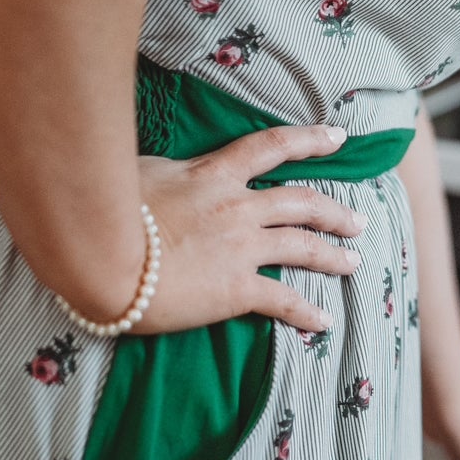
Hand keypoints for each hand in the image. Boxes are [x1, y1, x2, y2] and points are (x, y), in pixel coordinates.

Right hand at [130, 124, 366, 334]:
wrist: (103, 256)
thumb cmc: (109, 208)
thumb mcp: (142, 172)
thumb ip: (169, 170)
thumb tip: (167, 169)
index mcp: (215, 174)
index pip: (272, 147)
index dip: (310, 140)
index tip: (338, 137)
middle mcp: (239, 207)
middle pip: (302, 203)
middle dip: (335, 212)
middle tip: (357, 222)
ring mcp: (242, 248)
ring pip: (303, 247)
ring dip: (332, 255)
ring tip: (353, 262)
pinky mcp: (237, 289)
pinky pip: (283, 300)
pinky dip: (307, 312)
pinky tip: (324, 321)